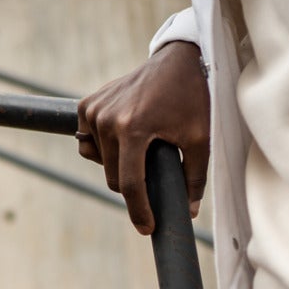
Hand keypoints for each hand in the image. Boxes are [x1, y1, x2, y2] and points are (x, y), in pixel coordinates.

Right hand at [75, 40, 209, 234]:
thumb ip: (194, 177)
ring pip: (99, 161)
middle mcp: (106, 119)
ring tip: (141, 149)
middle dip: (133, 184)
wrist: (178, 59)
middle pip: (113, 176)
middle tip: (155, 175)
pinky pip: (88, 141)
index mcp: (133, 128)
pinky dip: (103, 146)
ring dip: (117, 164)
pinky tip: (123, 137)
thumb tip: (189, 212)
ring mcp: (93, 111)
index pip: (130, 183)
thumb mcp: (201, 138)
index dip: (139, 211)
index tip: (147, 229)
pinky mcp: (86, 105)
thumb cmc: (193, 97)